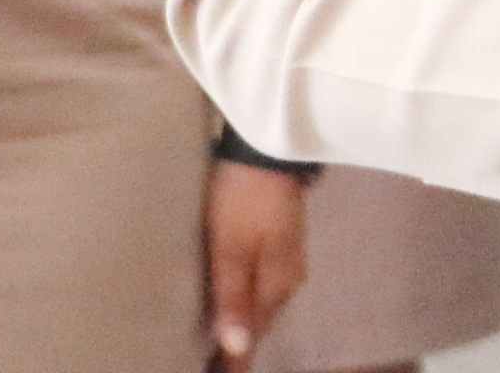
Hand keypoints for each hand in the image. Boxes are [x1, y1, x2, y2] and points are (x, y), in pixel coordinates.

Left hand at [204, 159, 311, 364]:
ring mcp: (288, 259)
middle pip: (260, 323)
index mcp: (277, 286)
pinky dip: (246, 297)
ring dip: (242, 321)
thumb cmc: (242, 198)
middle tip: (211, 363)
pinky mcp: (282, 241)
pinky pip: (262, 283)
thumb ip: (233, 298)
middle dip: (238, 345)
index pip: (254, 337)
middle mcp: (288, 280)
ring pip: (262, 303)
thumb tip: (238, 347)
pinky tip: (232, 298)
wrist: (267, 147)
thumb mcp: (231, 249)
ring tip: (217, 340)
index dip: (235, 362)